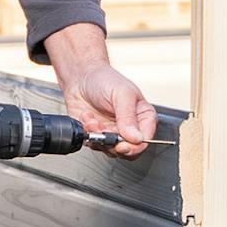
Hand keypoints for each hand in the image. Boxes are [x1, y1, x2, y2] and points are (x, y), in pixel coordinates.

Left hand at [42, 22, 157, 160]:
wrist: (81, 77)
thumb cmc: (105, 80)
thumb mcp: (121, 93)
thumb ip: (128, 116)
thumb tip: (136, 138)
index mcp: (143, 117)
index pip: (145, 139)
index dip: (134, 146)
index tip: (122, 143)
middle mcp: (130, 128)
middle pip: (128, 149)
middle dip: (112, 141)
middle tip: (103, 129)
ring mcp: (113, 133)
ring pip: (109, 149)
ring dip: (98, 136)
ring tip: (93, 119)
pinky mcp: (97, 136)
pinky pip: (94, 145)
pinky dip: (88, 133)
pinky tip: (87, 118)